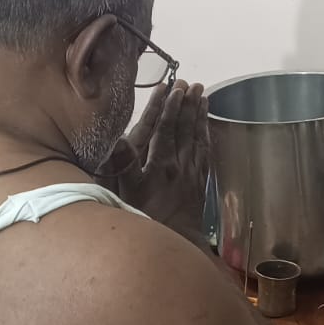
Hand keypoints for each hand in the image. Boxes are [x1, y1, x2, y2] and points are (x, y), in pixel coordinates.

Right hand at [98, 80, 210, 247]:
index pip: (165, 127)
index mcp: (160, 163)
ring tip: (204, 96)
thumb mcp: (128, 193)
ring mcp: (192, 172)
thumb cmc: (147, 218)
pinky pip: (205, 152)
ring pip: (197, 137)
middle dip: (187, 104)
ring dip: (200, 115)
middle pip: (185, 128)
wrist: (177, 240)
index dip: (169, 106)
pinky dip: (206, 136)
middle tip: (192, 83)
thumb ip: (124, 165)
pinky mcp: (200, 182)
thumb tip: (116, 139)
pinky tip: (207, 128)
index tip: (174, 87)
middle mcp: (179, 163)